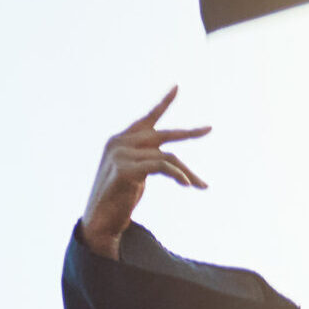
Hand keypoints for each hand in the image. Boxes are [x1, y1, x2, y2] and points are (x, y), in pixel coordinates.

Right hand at [79, 87, 210, 258]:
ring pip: (166, 156)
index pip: (147, 119)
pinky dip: (177, 174)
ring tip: (200, 185)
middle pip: (162, 135)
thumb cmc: (118, 199)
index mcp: (120, 140)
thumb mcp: (137, 174)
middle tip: (208, 129)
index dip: (164, 103)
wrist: (100, 221)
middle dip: (188, 133)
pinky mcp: (124, 168)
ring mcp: (120, 154)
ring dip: (186, 172)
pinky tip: (187, 184)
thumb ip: (148, 160)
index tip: (177, 87)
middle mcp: (119, 142)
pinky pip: (161, 166)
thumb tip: (172, 160)